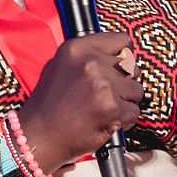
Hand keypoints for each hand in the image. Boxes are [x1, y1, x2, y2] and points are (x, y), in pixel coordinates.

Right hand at [14, 33, 143, 173]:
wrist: (39, 135)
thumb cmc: (49, 104)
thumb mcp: (61, 66)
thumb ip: (89, 57)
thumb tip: (122, 56)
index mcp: (77, 48)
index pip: (121, 41)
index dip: (123, 57)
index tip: (118, 68)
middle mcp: (91, 62)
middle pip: (131, 67)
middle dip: (124, 82)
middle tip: (106, 95)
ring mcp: (103, 85)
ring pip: (136, 90)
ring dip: (125, 102)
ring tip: (104, 110)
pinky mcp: (112, 108)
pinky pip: (134, 111)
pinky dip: (124, 120)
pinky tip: (106, 122)